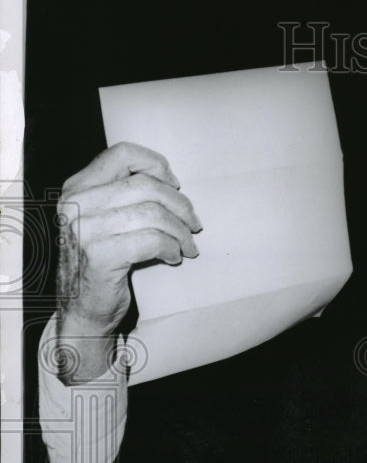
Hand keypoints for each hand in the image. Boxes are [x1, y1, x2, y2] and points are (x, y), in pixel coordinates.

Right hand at [56, 142, 201, 380]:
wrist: (84, 308)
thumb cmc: (103, 260)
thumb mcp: (106, 219)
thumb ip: (124, 195)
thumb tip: (171, 182)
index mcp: (77, 188)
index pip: (122, 154)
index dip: (156, 165)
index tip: (176, 185)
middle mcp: (76, 204)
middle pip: (146, 185)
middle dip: (180, 205)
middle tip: (193, 224)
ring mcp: (84, 229)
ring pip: (153, 213)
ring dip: (180, 231)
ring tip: (188, 245)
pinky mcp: (99, 255)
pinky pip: (152, 240)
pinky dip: (171, 247)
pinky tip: (174, 257)